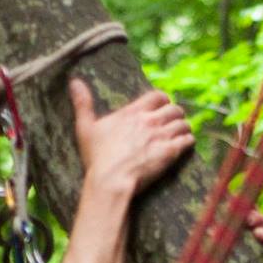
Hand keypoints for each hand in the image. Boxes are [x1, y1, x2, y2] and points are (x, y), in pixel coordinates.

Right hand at [69, 80, 193, 196]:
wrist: (111, 180)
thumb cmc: (97, 157)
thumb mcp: (85, 127)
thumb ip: (83, 103)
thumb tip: (74, 82)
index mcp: (132, 112)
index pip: (157, 96)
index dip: (163, 100)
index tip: (162, 106)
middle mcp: (150, 121)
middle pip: (174, 108)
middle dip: (176, 114)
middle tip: (173, 121)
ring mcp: (161, 136)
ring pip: (183, 124)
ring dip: (183, 127)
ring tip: (181, 133)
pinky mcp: (170, 153)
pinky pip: (188, 140)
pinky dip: (188, 141)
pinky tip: (186, 145)